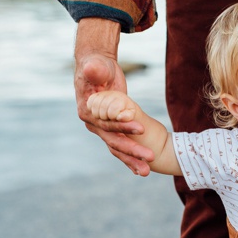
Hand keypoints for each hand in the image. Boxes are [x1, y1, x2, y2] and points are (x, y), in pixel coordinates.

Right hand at [74, 18, 154, 175]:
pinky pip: (120, 147)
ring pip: (117, 147)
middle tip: (150, 156)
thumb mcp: (97, 65)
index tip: (141, 128)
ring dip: (132, 159)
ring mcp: (102, 129)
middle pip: (113, 140)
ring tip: (146, 171)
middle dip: (132, 149)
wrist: (97, 70)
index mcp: (87, 111)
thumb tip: (92, 69)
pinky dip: (129, 158)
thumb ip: (95, 69)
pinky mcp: (111, 130)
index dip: (122, 126)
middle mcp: (92, 124)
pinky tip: (140, 169)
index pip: (106, 122)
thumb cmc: (97, 65)